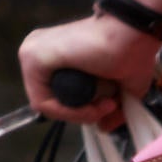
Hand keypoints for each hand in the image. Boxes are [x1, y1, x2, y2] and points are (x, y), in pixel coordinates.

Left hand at [19, 11, 161, 125]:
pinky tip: (92, 104)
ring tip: (105, 104)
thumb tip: (103, 128)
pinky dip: (69, 112)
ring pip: (46, 105)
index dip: (84, 110)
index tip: (112, 105)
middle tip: (110, 105)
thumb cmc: (130, 53)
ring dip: (79, 114)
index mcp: (53, 54)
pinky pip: (42, 102)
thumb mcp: (121, 89)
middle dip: (83, 113)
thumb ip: (110, 110)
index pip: (56, 96)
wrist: (131, 33)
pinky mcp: (31, 57)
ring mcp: (31, 52)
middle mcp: (38, 50)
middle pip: (50, 101)